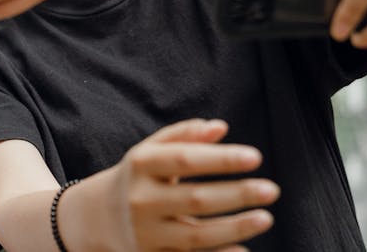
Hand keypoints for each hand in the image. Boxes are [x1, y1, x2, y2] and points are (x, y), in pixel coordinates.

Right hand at [74, 119, 277, 251]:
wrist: (94, 218)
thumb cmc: (135, 177)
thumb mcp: (149, 151)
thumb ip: (183, 136)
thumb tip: (220, 127)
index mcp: (141, 165)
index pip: (184, 160)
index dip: (220, 159)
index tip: (255, 157)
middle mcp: (141, 199)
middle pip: (195, 198)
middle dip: (237, 194)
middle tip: (272, 190)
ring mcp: (147, 233)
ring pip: (197, 234)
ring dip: (235, 227)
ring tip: (266, 217)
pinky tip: (243, 250)